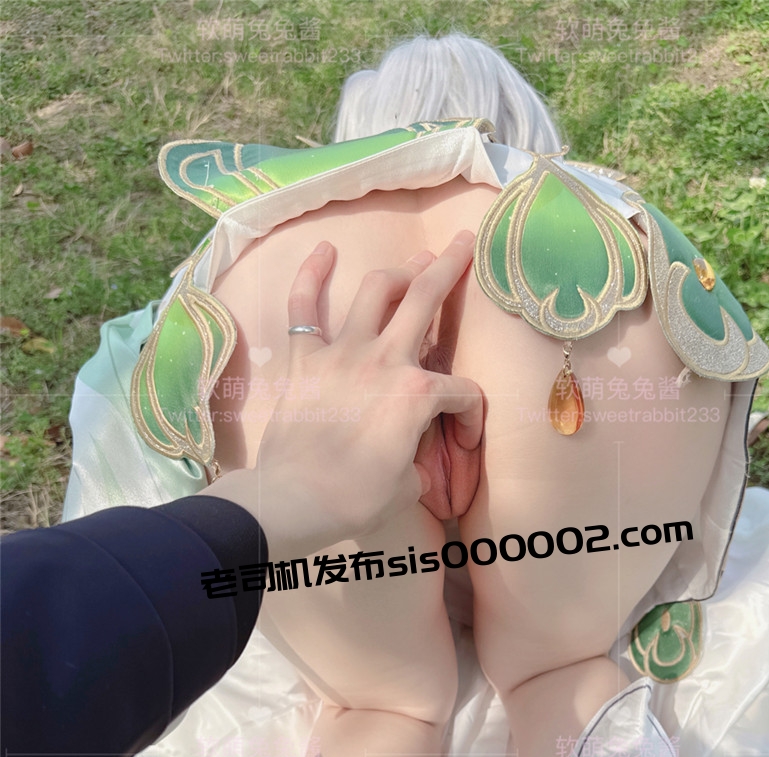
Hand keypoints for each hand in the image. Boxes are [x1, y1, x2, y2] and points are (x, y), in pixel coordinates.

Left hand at [204, 231, 483, 557]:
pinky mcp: (304, 360)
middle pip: (425, 298)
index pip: (462, 393)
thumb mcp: (406, 488)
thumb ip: (415, 460)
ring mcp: (342, 354)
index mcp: (417, 396)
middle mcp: (384, 361)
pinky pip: (304, 308)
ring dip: (398, 271)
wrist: (295, 501)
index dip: (471, 417)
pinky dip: (311, 276)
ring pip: (375, 290)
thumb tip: (408, 458)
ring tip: (412, 264)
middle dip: (450, 266)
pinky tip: (323, 251)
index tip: (463, 442)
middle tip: (464, 243)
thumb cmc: (355, 500)